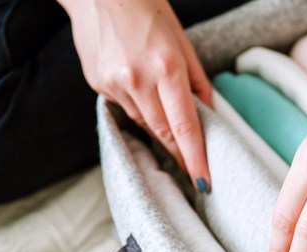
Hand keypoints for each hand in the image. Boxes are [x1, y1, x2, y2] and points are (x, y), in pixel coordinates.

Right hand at [59, 0, 211, 190]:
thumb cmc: (148, 9)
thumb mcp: (182, 41)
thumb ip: (197, 81)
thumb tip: (208, 114)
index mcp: (167, 67)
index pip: (185, 127)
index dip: (194, 158)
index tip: (203, 181)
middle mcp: (138, 80)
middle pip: (163, 133)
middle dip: (179, 155)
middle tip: (193, 171)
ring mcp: (114, 84)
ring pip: (144, 124)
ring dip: (160, 132)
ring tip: (172, 135)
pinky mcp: (98, 84)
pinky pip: (125, 109)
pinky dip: (139, 111)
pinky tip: (143, 97)